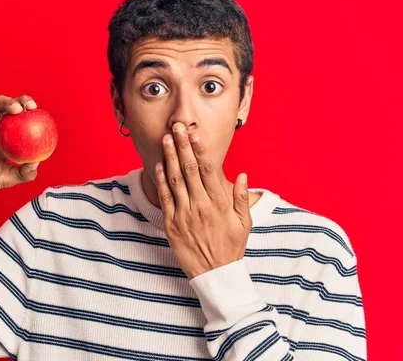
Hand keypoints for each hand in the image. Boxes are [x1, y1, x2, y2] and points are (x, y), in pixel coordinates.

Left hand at [155, 122, 252, 278]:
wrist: (215, 274)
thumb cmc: (231, 247)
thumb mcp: (244, 223)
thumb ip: (240, 198)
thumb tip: (242, 175)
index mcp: (219, 204)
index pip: (209, 171)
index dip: (201, 150)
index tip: (196, 134)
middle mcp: (201, 206)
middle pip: (190, 170)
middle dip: (183, 146)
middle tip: (178, 127)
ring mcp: (184, 215)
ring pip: (176, 180)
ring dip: (170, 158)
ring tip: (166, 139)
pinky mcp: (171, 224)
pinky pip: (165, 198)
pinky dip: (161, 180)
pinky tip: (159, 165)